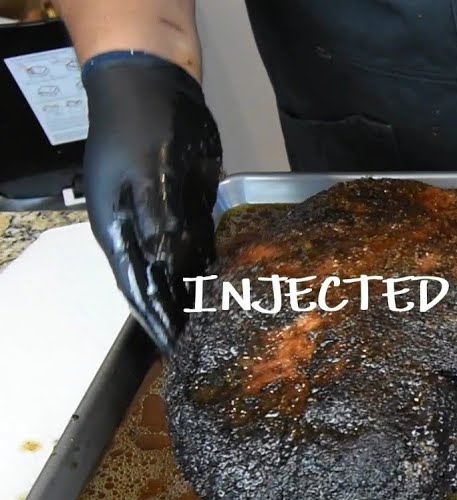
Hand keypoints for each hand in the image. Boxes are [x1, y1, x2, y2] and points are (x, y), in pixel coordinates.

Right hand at [81, 50, 221, 351]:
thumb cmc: (140, 126)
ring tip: (217, 327)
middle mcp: (140, 229)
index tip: (173, 350)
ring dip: (194, 293)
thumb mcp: (144, 170)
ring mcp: (165, 215)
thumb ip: (155, 216)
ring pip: (180, 265)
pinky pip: (199, 242)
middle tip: (200, 348)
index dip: (155, 319)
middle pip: (158, 282)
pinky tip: (226, 285)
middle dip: (176, 314)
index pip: (138, 286)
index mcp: (119, 227)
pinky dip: (208, 264)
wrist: (154, 82)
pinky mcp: (189, 201)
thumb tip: (161, 258)